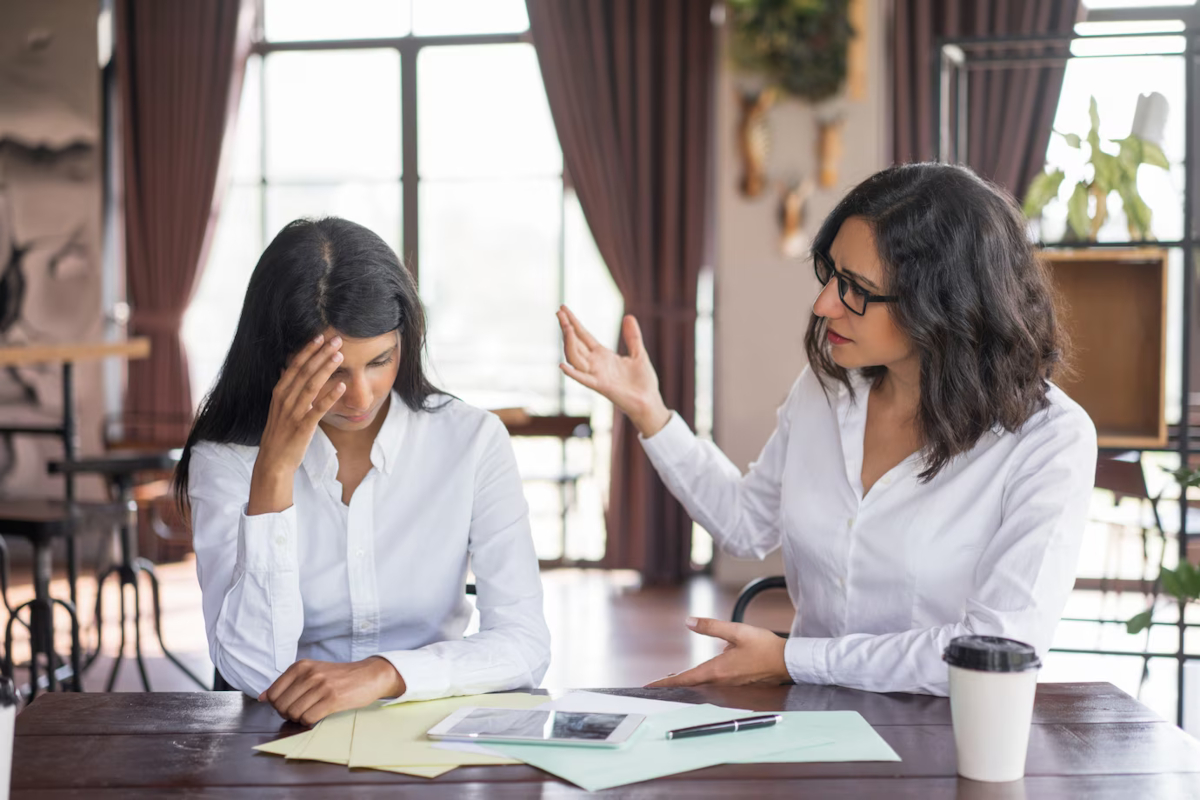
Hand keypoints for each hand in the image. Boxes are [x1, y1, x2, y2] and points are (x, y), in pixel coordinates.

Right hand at [249, 334, 345, 514]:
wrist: (273, 462)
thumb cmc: (280, 434)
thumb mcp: (280, 408)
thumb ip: (287, 389)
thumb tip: (290, 370)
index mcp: (279, 393)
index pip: (294, 366)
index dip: (307, 350)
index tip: (320, 337)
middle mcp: (285, 400)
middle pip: (304, 371)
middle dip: (320, 354)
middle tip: (336, 339)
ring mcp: (293, 413)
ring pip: (311, 386)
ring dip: (326, 368)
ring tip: (340, 355)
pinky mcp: (303, 427)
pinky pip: (317, 409)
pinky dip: (330, 396)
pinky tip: (341, 385)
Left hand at [260, 657, 404, 725]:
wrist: (368, 675)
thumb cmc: (338, 676)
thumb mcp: (312, 672)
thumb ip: (287, 683)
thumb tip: (261, 698)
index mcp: (301, 666)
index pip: (272, 694)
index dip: (277, 705)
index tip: (290, 704)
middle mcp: (309, 674)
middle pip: (281, 706)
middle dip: (287, 714)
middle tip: (301, 711)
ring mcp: (321, 686)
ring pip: (293, 713)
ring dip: (299, 718)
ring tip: (311, 712)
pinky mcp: (332, 699)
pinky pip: (308, 718)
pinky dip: (309, 722)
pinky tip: (318, 715)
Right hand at [556, 305, 670, 436]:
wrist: (649, 402)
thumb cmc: (643, 381)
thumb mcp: (639, 353)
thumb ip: (632, 336)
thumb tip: (629, 316)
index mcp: (603, 355)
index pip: (583, 335)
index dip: (574, 322)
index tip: (563, 308)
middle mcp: (595, 364)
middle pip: (575, 343)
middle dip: (566, 328)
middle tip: (559, 312)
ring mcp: (596, 374)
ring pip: (575, 357)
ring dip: (569, 343)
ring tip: (566, 327)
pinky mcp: (601, 386)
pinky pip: (584, 379)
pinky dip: (572, 373)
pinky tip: (562, 365)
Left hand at [645, 617, 790, 688]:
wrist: (787, 662)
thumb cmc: (764, 647)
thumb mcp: (736, 631)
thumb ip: (711, 627)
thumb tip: (688, 622)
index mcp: (718, 670)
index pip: (685, 678)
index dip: (666, 683)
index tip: (649, 687)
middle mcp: (721, 680)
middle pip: (692, 683)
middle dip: (674, 683)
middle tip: (657, 683)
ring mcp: (730, 683)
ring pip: (703, 682)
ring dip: (688, 681)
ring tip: (672, 679)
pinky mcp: (738, 681)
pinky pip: (714, 681)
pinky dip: (702, 678)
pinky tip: (703, 671)